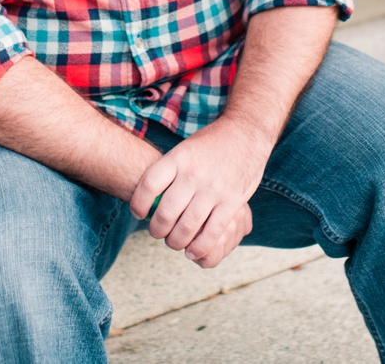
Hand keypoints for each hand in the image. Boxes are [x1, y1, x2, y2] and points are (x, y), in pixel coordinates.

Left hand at [129, 118, 272, 267]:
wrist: (246, 133)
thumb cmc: (210, 144)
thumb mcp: (185, 149)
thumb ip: (169, 171)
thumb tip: (148, 199)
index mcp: (179, 157)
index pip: (149, 185)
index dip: (138, 204)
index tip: (138, 213)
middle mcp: (194, 174)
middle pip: (165, 213)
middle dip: (156, 230)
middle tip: (157, 232)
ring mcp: (214, 189)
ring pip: (187, 227)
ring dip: (175, 241)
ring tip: (173, 242)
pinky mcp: (233, 202)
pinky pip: (213, 233)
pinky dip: (199, 247)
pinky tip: (192, 251)